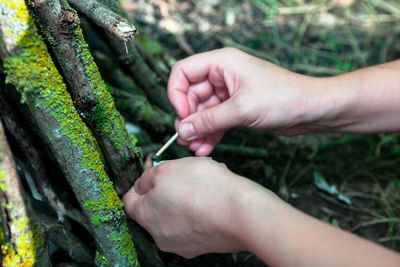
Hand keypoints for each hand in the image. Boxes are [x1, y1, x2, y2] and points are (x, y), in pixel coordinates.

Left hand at [122, 157, 273, 257]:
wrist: (240, 214)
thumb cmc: (203, 189)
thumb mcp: (167, 169)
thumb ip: (148, 176)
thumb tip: (143, 183)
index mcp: (146, 216)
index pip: (129, 200)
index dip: (140, 182)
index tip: (152, 173)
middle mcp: (161, 235)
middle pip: (156, 207)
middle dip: (168, 188)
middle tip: (183, 174)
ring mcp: (183, 243)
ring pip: (179, 214)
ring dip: (187, 196)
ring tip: (205, 181)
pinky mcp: (204, 245)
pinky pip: (196, 222)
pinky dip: (202, 209)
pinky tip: (215, 195)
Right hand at [168, 47, 318, 155]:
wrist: (311, 110)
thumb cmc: (284, 97)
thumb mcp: (241, 109)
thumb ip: (209, 120)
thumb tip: (183, 130)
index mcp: (221, 63)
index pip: (183, 72)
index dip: (176, 94)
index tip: (182, 115)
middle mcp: (222, 75)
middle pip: (190, 95)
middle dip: (187, 118)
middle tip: (186, 140)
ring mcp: (229, 93)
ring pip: (202, 111)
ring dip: (198, 130)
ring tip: (195, 149)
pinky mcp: (237, 108)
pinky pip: (215, 121)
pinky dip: (210, 134)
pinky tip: (206, 148)